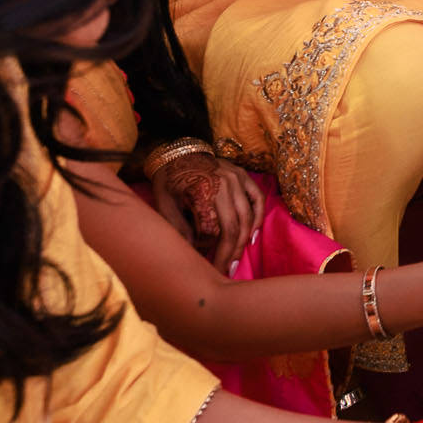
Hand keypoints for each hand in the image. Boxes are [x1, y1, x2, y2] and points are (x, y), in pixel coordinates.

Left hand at [148, 152, 261, 272]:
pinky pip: (257, 200)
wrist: (175, 152)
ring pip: (248, 216)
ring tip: (235, 258)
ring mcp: (237, 177)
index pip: (218, 231)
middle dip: (231, 252)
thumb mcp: (165, 205)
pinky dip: (257, 218)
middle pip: (235, 226)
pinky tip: (251, 236)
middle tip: (225, 271)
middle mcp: (225, 183)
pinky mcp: (243, 175)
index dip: (217, 253)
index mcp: (206, 190)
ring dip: (243, 241)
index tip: (212, 270)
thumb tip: (195, 255)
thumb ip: (179, 230)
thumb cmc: (168, 181)